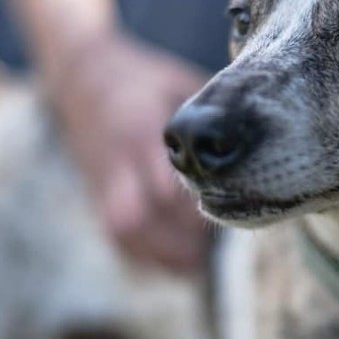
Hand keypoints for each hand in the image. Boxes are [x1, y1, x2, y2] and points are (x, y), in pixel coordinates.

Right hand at [49, 33, 209, 270]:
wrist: (82, 72)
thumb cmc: (144, 78)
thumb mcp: (179, 83)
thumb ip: (210, 113)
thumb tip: (255, 140)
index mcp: (142, 129)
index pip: (165, 185)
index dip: (194, 209)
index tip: (226, 214)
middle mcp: (118, 157)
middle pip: (136, 215)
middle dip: (173, 242)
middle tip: (208, 253)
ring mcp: (102, 176)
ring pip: (120, 228)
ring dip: (156, 254)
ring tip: (193, 266)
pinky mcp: (94, 189)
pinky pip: (110, 231)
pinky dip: (138, 253)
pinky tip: (166, 263)